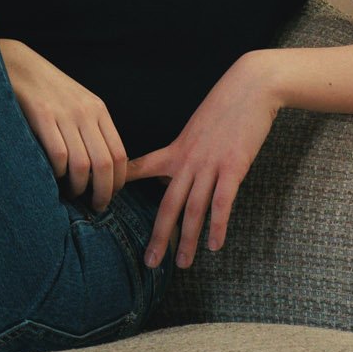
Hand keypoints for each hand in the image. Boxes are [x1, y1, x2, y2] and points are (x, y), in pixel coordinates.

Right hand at [0, 38, 128, 211]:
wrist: (17, 63)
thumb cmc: (46, 88)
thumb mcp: (77, 103)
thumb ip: (90, 128)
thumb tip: (100, 168)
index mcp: (98, 109)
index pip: (120, 154)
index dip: (118, 181)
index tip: (111, 195)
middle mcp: (86, 112)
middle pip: (105, 164)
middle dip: (103, 192)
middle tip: (96, 206)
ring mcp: (64, 114)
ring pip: (82, 164)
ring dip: (79, 188)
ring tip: (73, 195)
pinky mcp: (42, 115)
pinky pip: (58, 156)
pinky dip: (59, 174)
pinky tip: (54, 177)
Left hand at [124, 53, 281, 269]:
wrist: (250, 87)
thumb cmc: (225, 107)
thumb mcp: (196, 128)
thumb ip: (184, 153)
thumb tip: (173, 174)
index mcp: (175, 150)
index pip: (141, 168)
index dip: (123, 184)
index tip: (102, 201)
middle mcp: (187, 161)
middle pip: (168, 205)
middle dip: (158, 236)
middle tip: (149, 262)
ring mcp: (210, 165)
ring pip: (193, 209)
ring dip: (187, 240)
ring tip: (182, 263)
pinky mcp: (233, 167)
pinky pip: (222, 202)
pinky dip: (217, 226)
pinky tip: (215, 245)